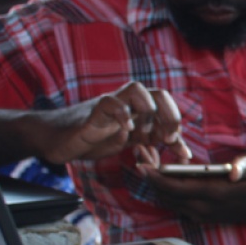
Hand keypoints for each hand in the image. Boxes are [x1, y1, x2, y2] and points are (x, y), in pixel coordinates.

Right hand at [40, 82, 189, 164]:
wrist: (61, 140)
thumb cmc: (96, 139)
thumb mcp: (131, 144)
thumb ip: (155, 145)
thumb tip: (183, 154)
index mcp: (140, 108)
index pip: (168, 107)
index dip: (178, 127)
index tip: (181, 151)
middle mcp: (129, 102)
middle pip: (160, 94)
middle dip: (170, 116)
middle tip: (168, 140)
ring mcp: (112, 103)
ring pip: (137, 89)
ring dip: (147, 114)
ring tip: (143, 137)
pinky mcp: (94, 110)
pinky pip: (111, 103)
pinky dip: (122, 114)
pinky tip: (126, 130)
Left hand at [142, 151, 245, 223]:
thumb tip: (234, 172)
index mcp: (217, 194)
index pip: (177, 189)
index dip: (157, 178)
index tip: (142, 164)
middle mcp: (206, 208)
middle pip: (166, 196)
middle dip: (150, 178)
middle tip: (140, 157)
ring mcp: (203, 215)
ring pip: (168, 202)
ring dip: (156, 185)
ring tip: (149, 164)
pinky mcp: (202, 216)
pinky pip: (176, 205)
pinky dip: (165, 191)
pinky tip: (166, 176)